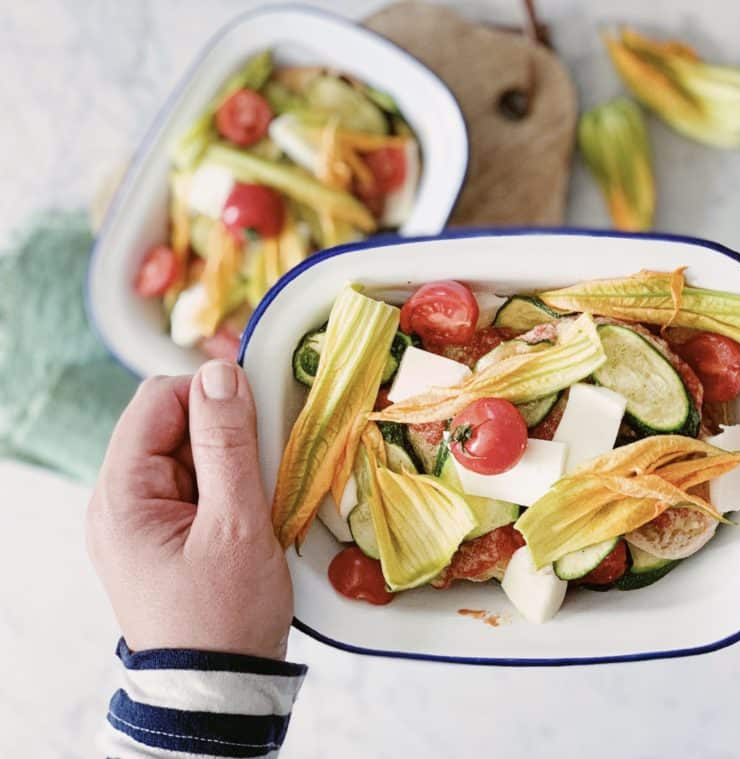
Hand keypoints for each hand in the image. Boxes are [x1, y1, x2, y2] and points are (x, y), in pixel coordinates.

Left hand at [87, 361, 292, 658]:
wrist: (220, 687)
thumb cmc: (226, 615)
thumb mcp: (235, 524)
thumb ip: (228, 444)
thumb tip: (221, 374)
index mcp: (120, 496)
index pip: (156, 400)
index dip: (209, 395)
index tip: (256, 418)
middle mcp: (117, 502)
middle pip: (170, 423)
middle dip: (221, 434)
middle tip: (259, 471)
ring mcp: (138, 520)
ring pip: (186, 453)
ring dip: (228, 463)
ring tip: (253, 504)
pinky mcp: (160, 535)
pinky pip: (192, 485)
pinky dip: (225, 487)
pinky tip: (245, 515)